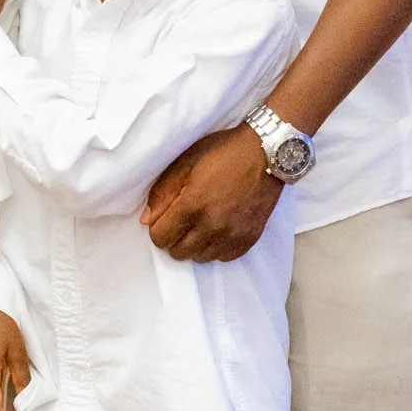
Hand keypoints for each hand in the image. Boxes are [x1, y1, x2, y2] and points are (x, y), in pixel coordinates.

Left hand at [143, 124, 283, 263]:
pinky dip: (217, 247)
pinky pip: (224, 258)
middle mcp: (212, 225)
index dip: (158, 228)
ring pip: (200, 258)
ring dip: (195, 244)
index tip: (165, 218)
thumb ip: (162, 193)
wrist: (265, 153)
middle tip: (183, 219)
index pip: (160, 238)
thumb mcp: (185, 163)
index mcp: (192, 205)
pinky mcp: (249, 238)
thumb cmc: (224, 152)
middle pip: (178, 252)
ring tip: (201, 223)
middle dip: (175, 238)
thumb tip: (146, 220)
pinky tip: (218, 229)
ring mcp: (233, 235)